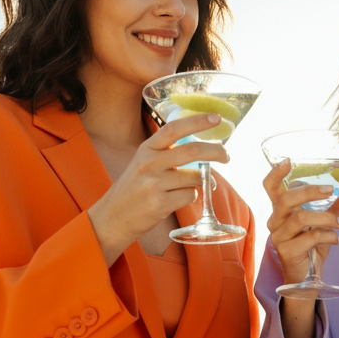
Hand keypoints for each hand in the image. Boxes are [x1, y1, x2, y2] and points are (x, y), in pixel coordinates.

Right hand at [88, 114, 227, 264]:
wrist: (112, 219)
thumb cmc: (132, 191)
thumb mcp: (142, 164)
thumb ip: (165, 154)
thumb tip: (200, 149)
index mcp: (146, 149)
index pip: (174, 128)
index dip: (197, 121)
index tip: (216, 118)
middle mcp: (149, 163)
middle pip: (193, 151)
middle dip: (216, 152)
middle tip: (226, 156)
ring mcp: (154, 184)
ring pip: (195, 177)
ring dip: (203, 181)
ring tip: (196, 184)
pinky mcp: (160, 204)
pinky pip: (190, 196)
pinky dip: (191, 196)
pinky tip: (179, 199)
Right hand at [264, 160, 338, 286]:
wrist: (306, 278)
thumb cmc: (310, 247)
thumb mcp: (325, 223)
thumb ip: (337, 206)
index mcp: (282, 210)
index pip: (271, 187)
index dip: (276, 173)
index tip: (288, 161)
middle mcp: (276, 221)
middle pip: (285, 199)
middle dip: (308, 192)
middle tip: (329, 190)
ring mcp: (279, 236)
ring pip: (299, 218)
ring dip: (325, 218)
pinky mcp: (286, 251)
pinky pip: (308, 237)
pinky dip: (327, 235)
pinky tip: (336, 239)